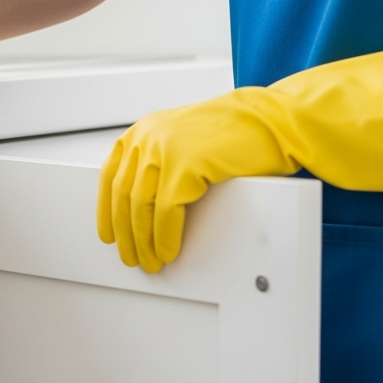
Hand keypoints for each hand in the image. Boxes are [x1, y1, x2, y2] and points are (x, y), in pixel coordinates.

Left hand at [96, 38, 382, 271]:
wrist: (276, 122)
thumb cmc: (241, 134)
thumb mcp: (188, 141)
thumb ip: (163, 162)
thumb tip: (143, 204)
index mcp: (146, 130)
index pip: (112, 175)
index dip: (107, 209)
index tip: (108, 232)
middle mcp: (149, 136)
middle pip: (124, 196)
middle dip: (126, 233)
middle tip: (132, 256)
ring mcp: (164, 149)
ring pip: (140, 208)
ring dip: (144, 241)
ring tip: (150, 261)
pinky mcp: (183, 166)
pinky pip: (164, 214)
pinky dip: (164, 238)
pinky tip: (168, 251)